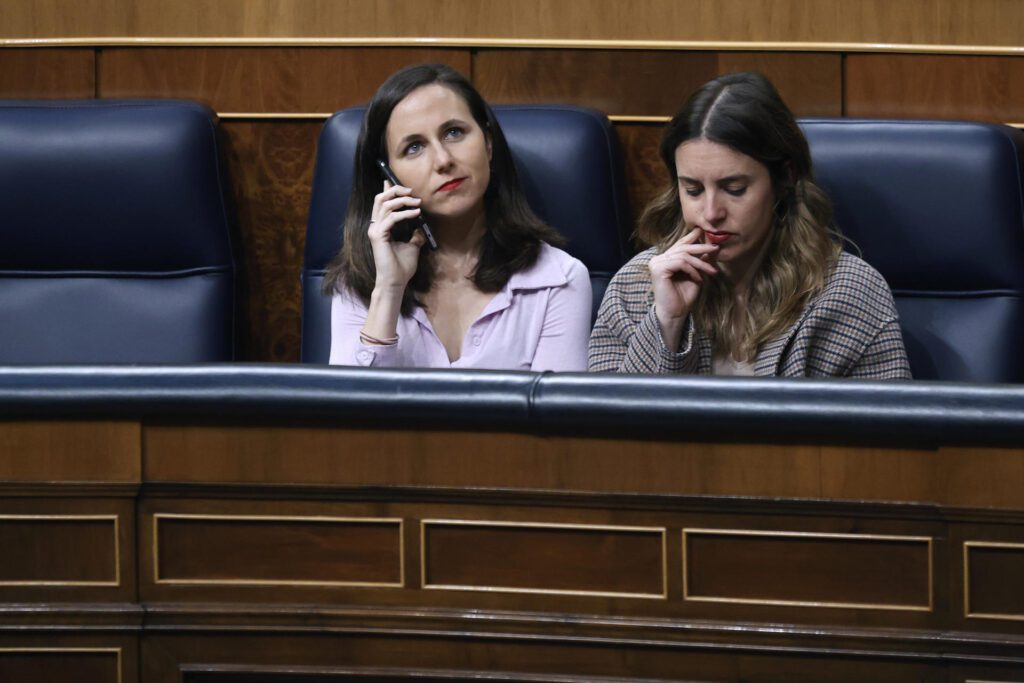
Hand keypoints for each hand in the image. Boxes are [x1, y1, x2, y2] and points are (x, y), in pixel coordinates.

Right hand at [368, 180, 426, 290]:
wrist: (396, 282)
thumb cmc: (402, 267)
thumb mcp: (412, 247)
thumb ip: (415, 235)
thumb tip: (421, 227)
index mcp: (381, 227)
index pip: (382, 203)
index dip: (389, 190)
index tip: (402, 185)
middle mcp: (375, 226)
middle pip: (380, 199)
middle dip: (396, 191)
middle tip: (411, 192)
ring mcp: (375, 231)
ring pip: (384, 205)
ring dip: (402, 201)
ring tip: (417, 202)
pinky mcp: (378, 236)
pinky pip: (391, 218)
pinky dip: (404, 214)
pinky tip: (416, 214)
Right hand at [648, 228, 718, 347]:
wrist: (675, 313)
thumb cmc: (684, 296)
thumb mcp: (695, 275)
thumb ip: (699, 262)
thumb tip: (710, 248)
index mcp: (665, 259)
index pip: (679, 245)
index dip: (691, 237)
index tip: (703, 230)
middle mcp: (658, 259)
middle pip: (683, 247)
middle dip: (701, 247)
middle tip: (716, 248)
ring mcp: (656, 263)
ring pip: (684, 255)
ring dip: (700, 263)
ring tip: (711, 271)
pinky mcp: (658, 269)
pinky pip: (680, 262)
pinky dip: (692, 270)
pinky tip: (698, 278)